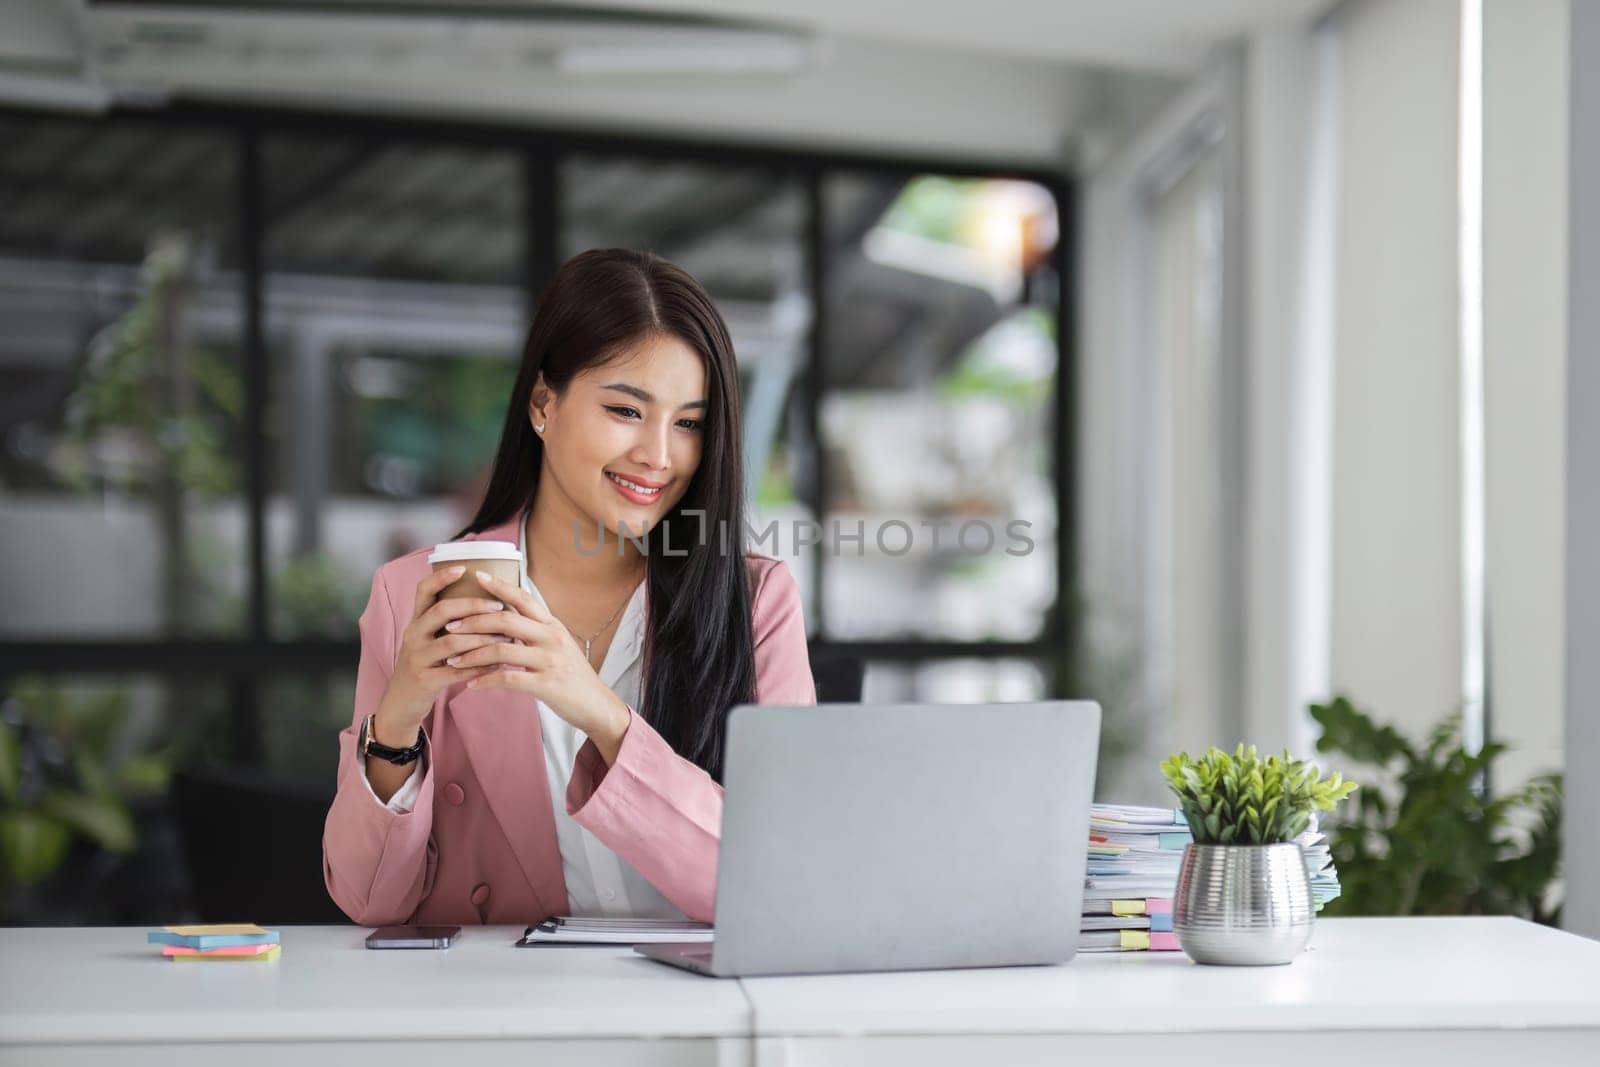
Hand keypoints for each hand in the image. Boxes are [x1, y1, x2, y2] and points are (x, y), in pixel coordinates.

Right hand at [372, 565, 509, 745]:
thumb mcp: (428, 640)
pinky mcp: (424, 681)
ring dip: (482, 639)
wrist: (400, 703)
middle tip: (498, 607)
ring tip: (505, 638)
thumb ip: (447, 623)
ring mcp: (417, 658)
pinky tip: (497, 665)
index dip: (441, 577)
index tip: (464, 568)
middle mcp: (413, 635)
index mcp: (416, 622)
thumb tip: (485, 600)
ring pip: (451, 642)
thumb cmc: (425, 666)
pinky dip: (479, 667)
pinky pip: (455, 671)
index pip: (423, 591)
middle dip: (472, 606)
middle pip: (441, 611)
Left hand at [445, 570, 632, 761]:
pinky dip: (485, 680)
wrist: (595, 704)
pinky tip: (471, 684)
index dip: (500, 586)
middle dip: (474, 621)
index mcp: (553, 625)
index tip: (478, 576)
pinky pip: (508, 679)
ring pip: (502, 649)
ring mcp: (550, 661)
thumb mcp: (558, 645)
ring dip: (472, 655)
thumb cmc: (572, 674)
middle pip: (506, 620)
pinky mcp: (546, 684)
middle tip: (451, 626)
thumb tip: (507, 619)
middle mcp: (552, 638)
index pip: (523, 598)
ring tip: (453, 660)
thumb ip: (536, 631)